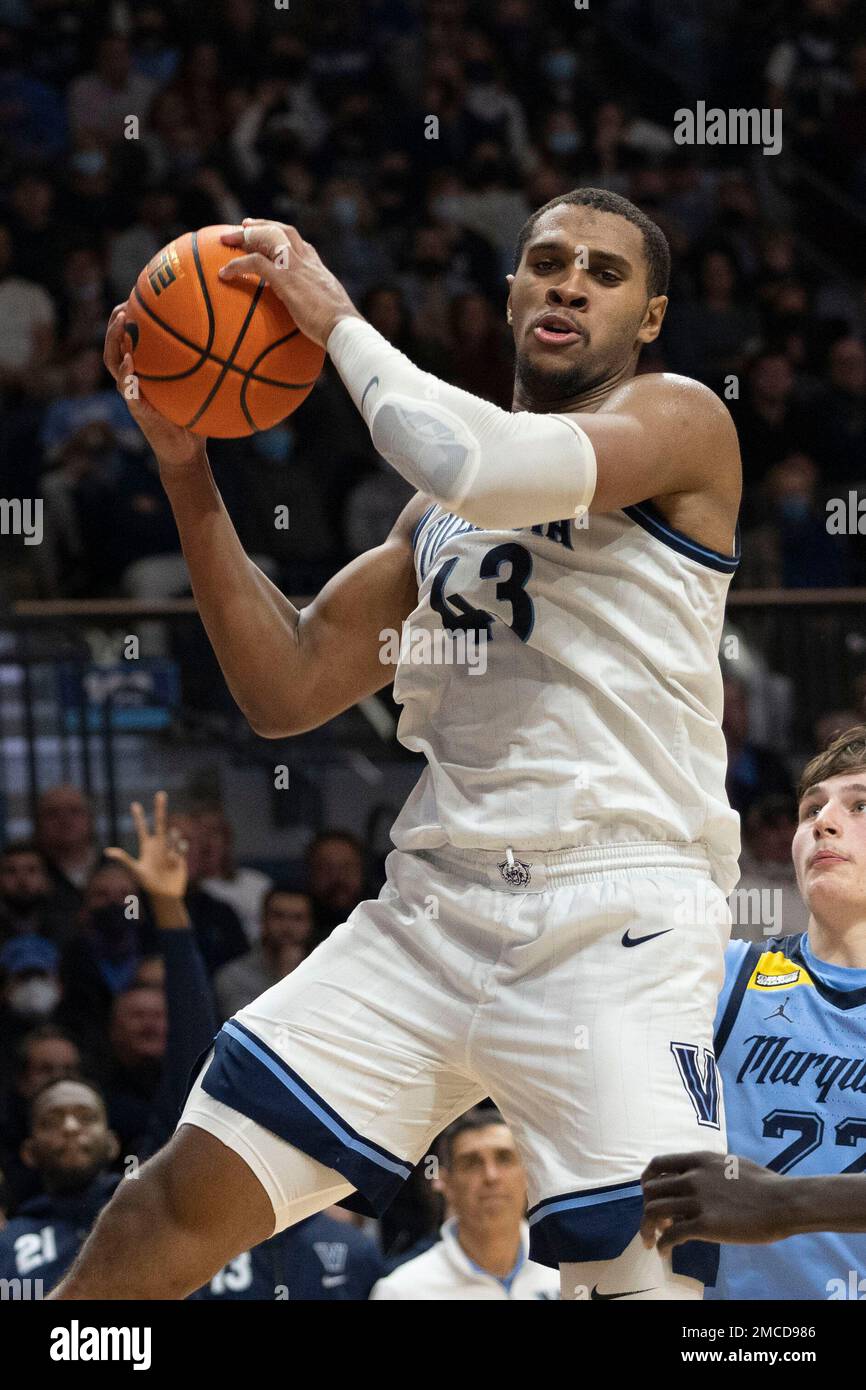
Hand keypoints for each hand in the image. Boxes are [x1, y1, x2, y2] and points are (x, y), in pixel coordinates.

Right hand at [103, 304, 206, 470]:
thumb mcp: (200, 389)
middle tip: (123, 306)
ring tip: (122, 323)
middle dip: (115, 325)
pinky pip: (127, 390)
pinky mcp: (137, 410)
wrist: (187, 452)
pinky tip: (129, 361)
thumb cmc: (195, 419)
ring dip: (114, 341)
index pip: (130, 342)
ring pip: (113, 364)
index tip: (135, 299)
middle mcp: (135, 381)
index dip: (128, 321)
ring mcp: (132, 395)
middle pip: (114, 347)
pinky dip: (126, 375)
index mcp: (145, 373)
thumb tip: (232, 341)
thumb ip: (205, 368)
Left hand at [104, 791, 188, 905]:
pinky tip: (175, 859)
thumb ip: (123, 859)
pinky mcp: (180, 855)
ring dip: (171, 839)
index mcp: (146, 847)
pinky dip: (179, 849)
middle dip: (160, 808)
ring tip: (168, 856)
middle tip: (160, 794)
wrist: (165, 894)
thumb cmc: (148, 884)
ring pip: (172, 834)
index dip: (138, 817)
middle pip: (160, 822)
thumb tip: (106, 851)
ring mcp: (169, 849)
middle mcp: (158, 845)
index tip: (134, 805)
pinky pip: (182, 845)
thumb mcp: (135, 870)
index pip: (142, 828)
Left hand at [219, 220, 361, 348]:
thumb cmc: (340, 329)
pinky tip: (224, 273)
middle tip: (242, 226)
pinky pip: (255, 263)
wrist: (345, 328)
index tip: (267, 234)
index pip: (298, 243)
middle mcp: (307, 261)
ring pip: (267, 236)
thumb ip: (317, 307)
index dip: (280, 236)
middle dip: (261, 225)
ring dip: (244, 236)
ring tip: (226, 239)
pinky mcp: (285, 278)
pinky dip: (237, 264)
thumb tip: (311, 321)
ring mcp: (296, 266)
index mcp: (317, 268)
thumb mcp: (329, 311)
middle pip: (282, 230)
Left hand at [640, 1150, 788, 1251]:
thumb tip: (697, 1175)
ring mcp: (697, 1201)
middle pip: (651, 1191)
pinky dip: (663, 1246)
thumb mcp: (728, 1163)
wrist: (782, 1202)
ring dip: (649, 1229)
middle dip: (647, 1208)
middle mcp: (692, 1177)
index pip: (657, 1165)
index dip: (648, 1181)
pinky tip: (665, 1253)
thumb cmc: (763, 1184)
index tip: (649, 1195)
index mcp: (698, 1160)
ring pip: (654, 1212)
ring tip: (653, 1241)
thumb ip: (708, 1169)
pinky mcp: (705, 1225)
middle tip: (655, 1224)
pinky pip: (671, 1236)